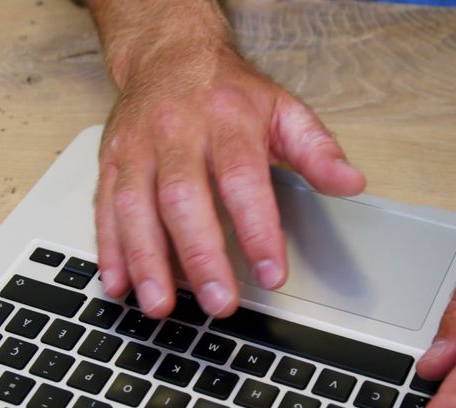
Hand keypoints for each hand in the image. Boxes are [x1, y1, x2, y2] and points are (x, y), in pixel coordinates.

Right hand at [93, 41, 364, 317]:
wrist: (168, 53)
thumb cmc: (228, 91)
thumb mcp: (282, 108)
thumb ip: (316, 149)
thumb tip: (351, 183)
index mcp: (226, 120)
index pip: (243, 179)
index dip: (258, 229)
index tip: (272, 274)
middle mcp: (176, 133)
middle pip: (184, 199)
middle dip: (200, 256)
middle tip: (219, 303)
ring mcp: (137, 148)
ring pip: (135, 207)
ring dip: (146, 261)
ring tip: (161, 305)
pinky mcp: (109, 162)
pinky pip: (105, 208)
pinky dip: (110, 250)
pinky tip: (119, 284)